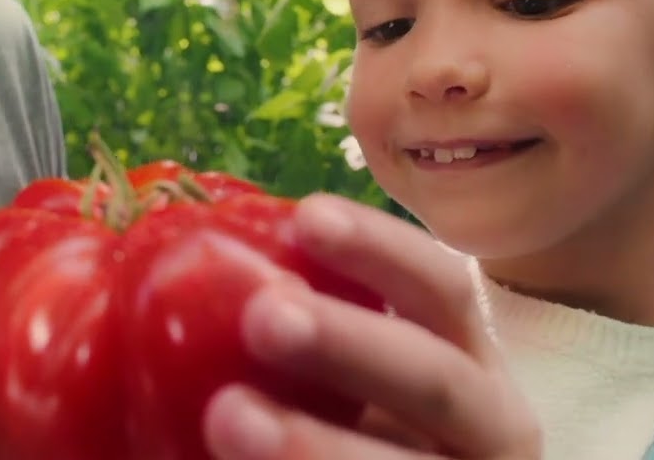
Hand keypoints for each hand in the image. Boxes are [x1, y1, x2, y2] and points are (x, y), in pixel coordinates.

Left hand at [202, 193, 541, 459]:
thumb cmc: (349, 425)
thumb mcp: (337, 378)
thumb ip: (289, 329)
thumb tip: (166, 252)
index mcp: (463, 362)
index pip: (439, 289)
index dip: (380, 249)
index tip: (305, 217)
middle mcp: (486, 427)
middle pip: (436, 380)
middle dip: (354, 344)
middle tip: (264, 316)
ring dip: (316, 444)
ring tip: (227, 418)